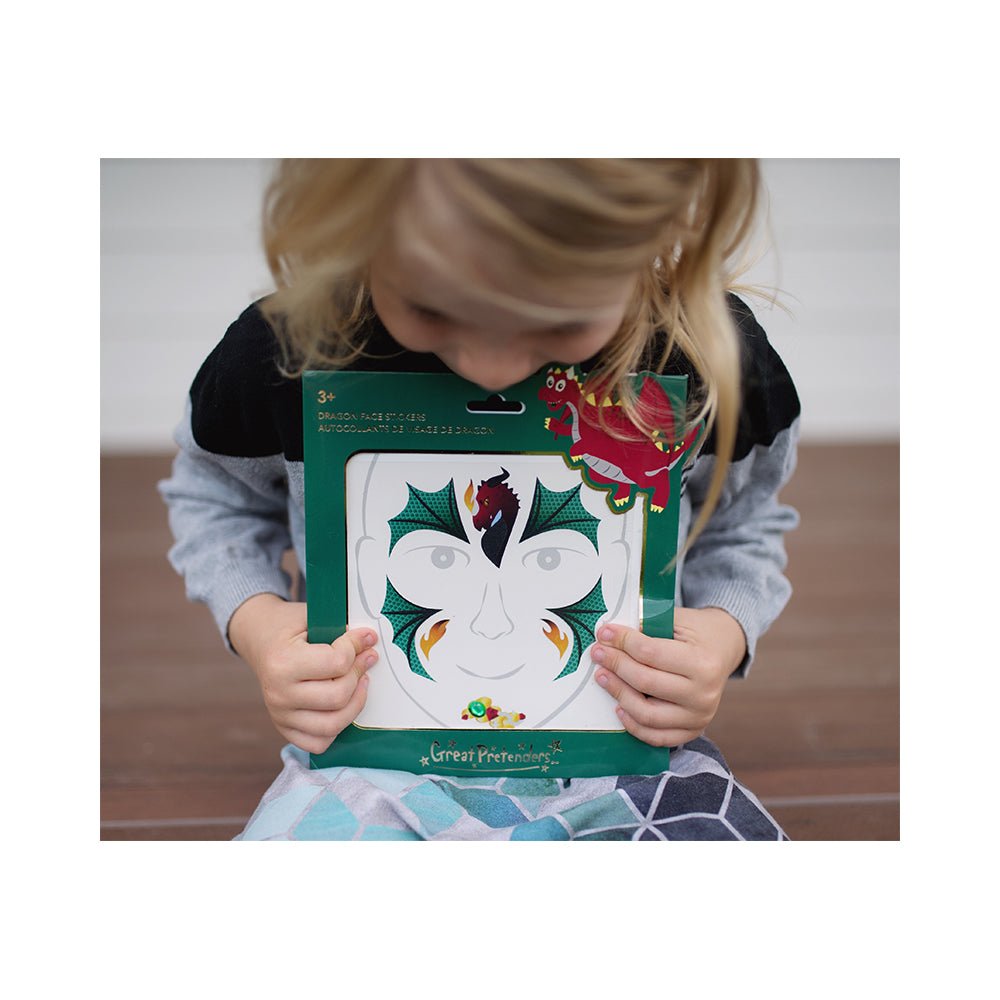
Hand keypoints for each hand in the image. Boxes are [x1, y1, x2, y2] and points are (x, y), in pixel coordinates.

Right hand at [228, 594, 378, 753]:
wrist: (261, 641)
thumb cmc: (290, 629)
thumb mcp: (311, 618)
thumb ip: (339, 629)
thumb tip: (370, 642)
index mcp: (282, 662)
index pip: (337, 662)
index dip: (357, 647)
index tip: (365, 637)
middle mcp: (278, 694)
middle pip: (338, 696)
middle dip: (359, 675)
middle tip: (366, 659)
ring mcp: (280, 716)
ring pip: (332, 724)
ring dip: (355, 703)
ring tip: (360, 683)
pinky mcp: (285, 729)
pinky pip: (319, 743)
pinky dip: (337, 728)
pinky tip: (342, 706)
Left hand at [590, 607, 746, 746]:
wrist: (723, 650)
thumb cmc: (696, 633)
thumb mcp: (678, 620)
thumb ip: (648, 626)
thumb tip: (610, 636)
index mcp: (703, 662)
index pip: (651, 653)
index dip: (623, 641)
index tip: (604, 633)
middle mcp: (704, 694)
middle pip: (646, 682)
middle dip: (616, 664)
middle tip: (597, 652)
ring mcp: (699, 717)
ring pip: (647, 713)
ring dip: (618, 694)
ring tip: (603, 677)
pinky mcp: (692, 731)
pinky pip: (656, 736)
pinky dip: (633, 725)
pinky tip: (618, 706)